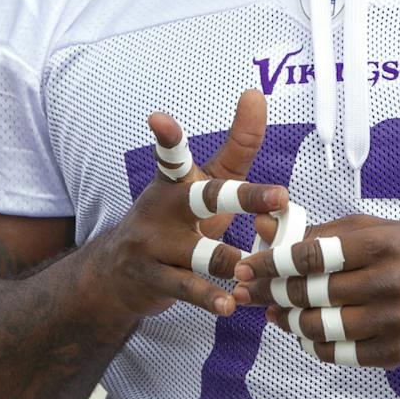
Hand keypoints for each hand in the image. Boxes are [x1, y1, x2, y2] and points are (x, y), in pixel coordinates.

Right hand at [94, 90, 288, 320]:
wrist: (118, 273)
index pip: (172, 154)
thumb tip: (256, 93)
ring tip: (254, 268)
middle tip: (281, 196)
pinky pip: (187, 289)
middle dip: (245, 198)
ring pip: (200, 253)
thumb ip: (237, 144)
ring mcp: (153, 246)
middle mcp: (161, 208)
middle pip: (205, 199)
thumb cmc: (178, 218)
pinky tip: (231, 305)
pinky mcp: (153, 280)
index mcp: (175, 181)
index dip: (167, 136)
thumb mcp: (206, 180)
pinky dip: (211, 298)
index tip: (157, 119)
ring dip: (230, 261)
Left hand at [231, 214, 399, 367]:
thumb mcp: (375, 229)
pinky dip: (314, 345)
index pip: (316, 254)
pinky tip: (303, 333)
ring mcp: (395, 321)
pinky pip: (341, 354)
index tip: (249, 265)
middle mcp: (391, 282)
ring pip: (322, 327)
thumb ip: (321, 231)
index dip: (275, 261)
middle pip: (314, 292)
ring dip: (288, 322)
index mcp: (383, 243)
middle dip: (273, 292)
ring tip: (275, 313)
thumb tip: (265, 225)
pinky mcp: (398, 352)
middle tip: (250, 290)